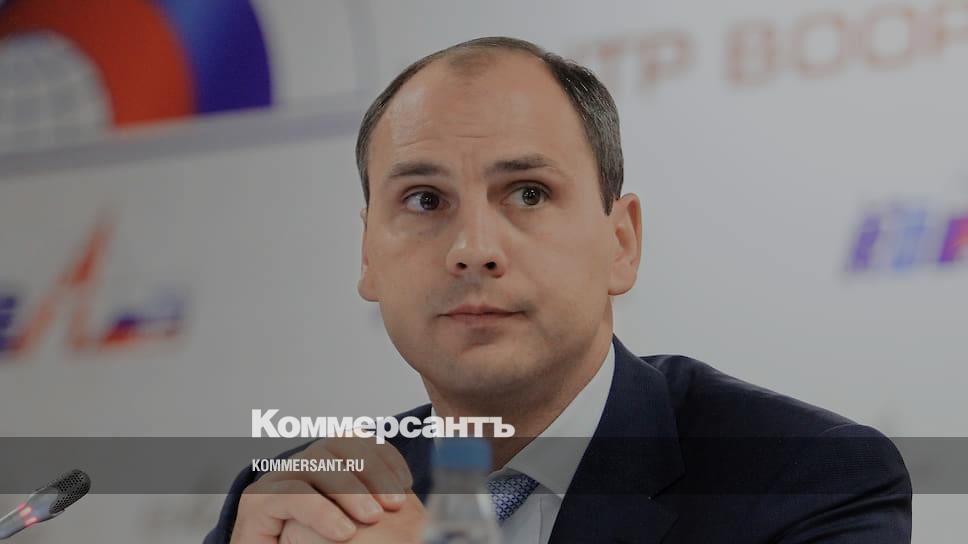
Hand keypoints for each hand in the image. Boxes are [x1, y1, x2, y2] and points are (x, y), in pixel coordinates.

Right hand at [230, 437, 412, 542]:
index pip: (355, 440)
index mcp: (324, 466)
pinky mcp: (256, 503)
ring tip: (372, 517)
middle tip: (394, 503)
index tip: (406, 482)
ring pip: (315, 463)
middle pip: (337, 445)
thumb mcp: (354, 522)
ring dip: (349, 489)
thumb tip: (413, 502)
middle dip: (372, 470)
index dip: (383, 455)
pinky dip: (320, 511)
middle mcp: (299, 465)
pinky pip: (290, 495)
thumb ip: (374, 505)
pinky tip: (343, 532)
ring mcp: (275, 480)